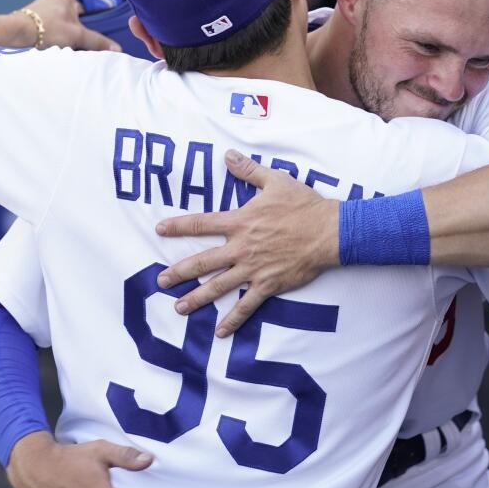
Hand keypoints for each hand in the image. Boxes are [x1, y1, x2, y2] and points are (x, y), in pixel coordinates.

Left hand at [18, 0, 119, 51]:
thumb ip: (98, 42)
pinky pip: (50, 27)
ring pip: (62, 25)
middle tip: (72, 43)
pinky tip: (49, 43)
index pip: (86, 13)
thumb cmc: (47, 28)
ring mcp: (42, 6)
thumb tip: (118, 49)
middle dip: (74, 32)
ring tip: (58, 43)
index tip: (84, 38)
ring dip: (63, 35)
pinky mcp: (33, 17)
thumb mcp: (77, 36)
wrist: (17, 33)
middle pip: (74, 20)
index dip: (87, 27)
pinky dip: (51, 36)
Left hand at [154, 150, 339, 335]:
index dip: (178, 226)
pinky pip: (246, 305)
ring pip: (218, 286)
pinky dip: (233, 319)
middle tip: (161, 281)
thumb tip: (228, 156)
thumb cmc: (303, 205)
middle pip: (203, 262)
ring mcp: (253, 269)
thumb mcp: (275, 181)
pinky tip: (220, 331)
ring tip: (178, 307)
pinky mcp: (268, 285)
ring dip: (197, 298)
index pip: (201, 224)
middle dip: (179, 272)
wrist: (329, 232)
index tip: (160, 229)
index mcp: (240, 221)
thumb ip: (249, 171)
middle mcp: (241, 247)